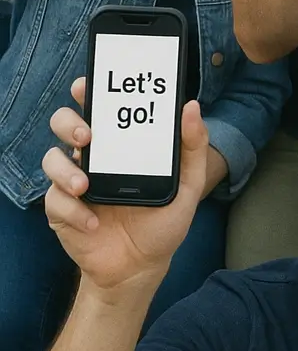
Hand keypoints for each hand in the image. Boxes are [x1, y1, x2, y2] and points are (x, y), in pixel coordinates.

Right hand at [42, 78, 207, 294]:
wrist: (142, 266)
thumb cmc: (164, 219)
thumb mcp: (188, 183)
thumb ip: (193, 146)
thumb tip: (191, 106)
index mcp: (122, 145)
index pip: (100, 108)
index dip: (88, 92)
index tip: (88, 85)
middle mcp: (95, 158)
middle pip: (65, 125)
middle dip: (69, 122)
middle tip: (87, 135)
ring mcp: (75, 183)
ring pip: (52, 160)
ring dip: (65, 170)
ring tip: (86, 185)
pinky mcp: (63, 211)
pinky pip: (56, 202)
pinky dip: (74, 212)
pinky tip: (94, 223)